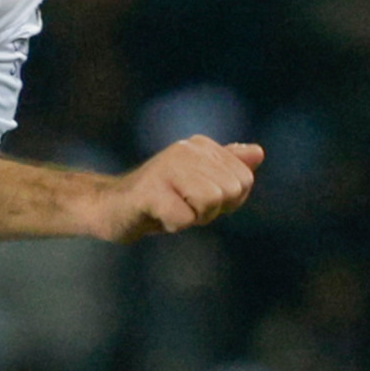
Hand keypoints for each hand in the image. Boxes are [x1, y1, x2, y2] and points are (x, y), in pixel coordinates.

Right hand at [83, 137, 263, 243]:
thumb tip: (258, 152)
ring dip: (192, 216)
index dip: (225, 202)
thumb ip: (228, 166)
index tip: (196, 198)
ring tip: (170, 208)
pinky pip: (184, 219)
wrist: (111, 208)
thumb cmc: (161, 198)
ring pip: (210, 202)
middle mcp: (185, 149)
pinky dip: (172, 225)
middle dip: (209, 210)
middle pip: (230, 191)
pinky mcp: (150, 189)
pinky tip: (155, 214)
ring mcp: (166, 166)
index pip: (244, 181)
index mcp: (201, 146)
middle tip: (180, 205)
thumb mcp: (200, 183)